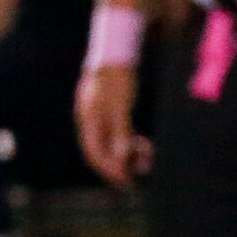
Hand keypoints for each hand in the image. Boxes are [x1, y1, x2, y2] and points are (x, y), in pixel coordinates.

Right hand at [76, 64, 151, 187]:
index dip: (110, 169)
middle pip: (102, 152)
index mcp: (89, 121)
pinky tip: (141, 144)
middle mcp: (91, 123)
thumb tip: (122, 158)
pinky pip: (117, 136)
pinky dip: (128, 143)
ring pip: (111, 145)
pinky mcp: (110, 115)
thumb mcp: (120, 106)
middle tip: (142, 172)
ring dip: (127, 154)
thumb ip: (120, 131)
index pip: (95, 153)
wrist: (114, 56)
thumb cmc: (116, 79)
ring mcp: (99, 119)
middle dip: (120, 165)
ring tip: (147, 155)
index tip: (127, 180)